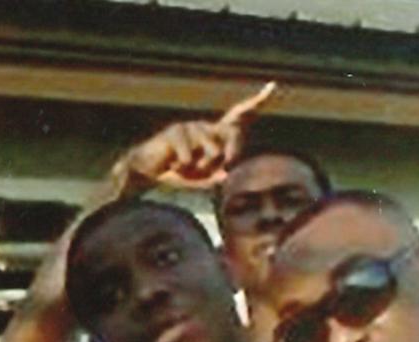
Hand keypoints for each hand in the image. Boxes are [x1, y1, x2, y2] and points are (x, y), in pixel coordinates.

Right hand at [114, 82, 277, 194]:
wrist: (145, 170)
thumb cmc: (176, 173)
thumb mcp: (201, 179)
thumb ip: (215, 177)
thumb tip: (226, 175)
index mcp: (215, 135)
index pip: (239, 116)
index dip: (257, 101)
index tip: (273, 86)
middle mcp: (206, 126)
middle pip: (234, 134)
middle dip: (232, 154)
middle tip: (220, 168)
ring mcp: (191, 126)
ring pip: (213, 152)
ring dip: (200, 169)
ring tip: (184, 168)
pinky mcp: (176, 131)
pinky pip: (191, 158)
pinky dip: (183, 168)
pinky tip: (171, 164)